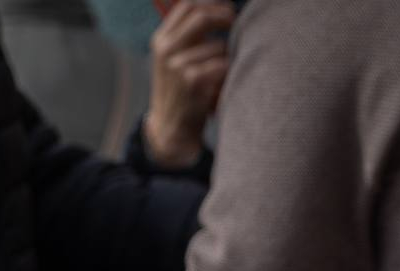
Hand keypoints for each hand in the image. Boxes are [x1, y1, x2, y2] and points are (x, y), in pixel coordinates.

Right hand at [144, 1, 234, 167]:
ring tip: (226, 74)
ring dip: (229, 58)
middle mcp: (166, 49)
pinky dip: (229, 75)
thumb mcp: (176, 61)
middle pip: (201, 16)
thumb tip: (221, 12)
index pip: (187, 6)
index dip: (212, 4)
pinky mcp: (192, 81)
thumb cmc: (183, 93)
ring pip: (218, 46)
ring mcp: (177, 64)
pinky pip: (223, 66)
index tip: (228, 9)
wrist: (171, 129)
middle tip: (237, 25)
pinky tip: (223, 87)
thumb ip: (191, 38)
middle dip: (225, 17)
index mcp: (162, 40)